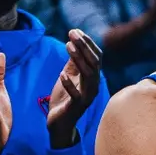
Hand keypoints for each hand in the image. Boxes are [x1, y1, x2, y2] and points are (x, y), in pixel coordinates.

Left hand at [47, 29, 102, 148]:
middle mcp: (93, 86)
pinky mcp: (77, 107)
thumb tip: (73, 42)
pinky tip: (62, 74)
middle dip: (84, 46)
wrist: (59, 123)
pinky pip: (76, 95)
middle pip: (94, 63)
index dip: (87, 43)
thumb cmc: (64, 98)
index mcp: (93, 77)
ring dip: (78, 59)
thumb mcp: (69, 76)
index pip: (96, 56)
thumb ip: (73, 62)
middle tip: (72, 33)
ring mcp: (86, 97)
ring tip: (68, 46)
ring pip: (88, 75)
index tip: (75, 31)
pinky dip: (69, 84)